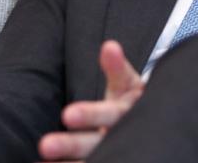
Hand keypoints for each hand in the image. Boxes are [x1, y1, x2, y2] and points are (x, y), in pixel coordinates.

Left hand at [37, 40, 143, 161]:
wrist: (154, 127)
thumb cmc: (132, 102)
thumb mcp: (128, 83)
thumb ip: (116, 67)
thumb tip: (109, 46)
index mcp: (129, 114)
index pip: (110, 115)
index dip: (90, 115)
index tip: (67, 115)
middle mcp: (122, 137)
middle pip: (97, 143)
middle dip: (72, 144)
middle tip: (46, 145)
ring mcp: (115, 151)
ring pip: (91, 157)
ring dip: (67, 159)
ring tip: (42, 155)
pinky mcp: (109, 159)